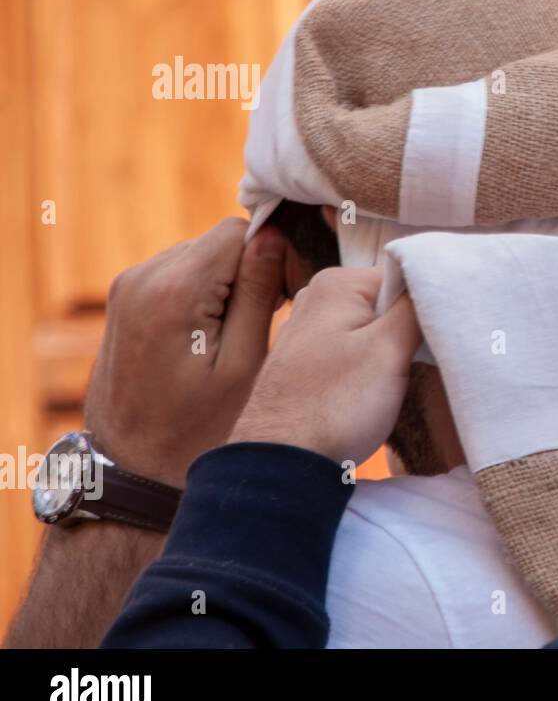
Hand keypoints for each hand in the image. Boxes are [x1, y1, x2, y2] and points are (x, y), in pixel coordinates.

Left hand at [85, 218, 285, 486]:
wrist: (134, 470)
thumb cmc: (197, 430)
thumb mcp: (245, 364)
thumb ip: (259, 292)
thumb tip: (272, 236)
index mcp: (173, 289)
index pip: (238, 230)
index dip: (275, 255)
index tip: (289, 298)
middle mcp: (141, 277)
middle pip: (218, 241)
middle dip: (252, 269)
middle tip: (272, 319)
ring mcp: (127, 288)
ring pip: (201, 256)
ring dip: (229, 283)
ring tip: (242, 334)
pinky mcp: (125, 301)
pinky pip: (179, 275)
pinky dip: (205, 294)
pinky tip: (214, 337)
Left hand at [229, 266, 421, 466]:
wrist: (282, 465)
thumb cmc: (334, 406)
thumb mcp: (388, 349)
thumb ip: (417, 305)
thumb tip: (438, 275)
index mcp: (335, 283)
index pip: (406, 276)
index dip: (429, 305)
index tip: (440, 336)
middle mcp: (316, 298)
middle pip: (389, 302)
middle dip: (411, 329)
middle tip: (421, 361)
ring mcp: (309, 332)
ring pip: (374, 329)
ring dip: (393, 351)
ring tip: (395, 380)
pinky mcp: (308, 363)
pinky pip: (355, 351)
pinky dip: (371, 367)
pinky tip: (373, 392)